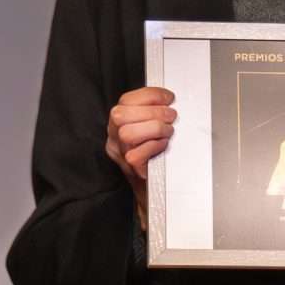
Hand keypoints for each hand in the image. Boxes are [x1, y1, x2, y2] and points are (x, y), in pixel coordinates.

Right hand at [106, 87, 176, 224]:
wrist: (154, 189)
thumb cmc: (155, 155)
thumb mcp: (151, 129)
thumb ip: (153, 113)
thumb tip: (170, 101)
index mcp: (118, 123)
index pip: (125, 100)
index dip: (149, 95)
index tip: (168, 97)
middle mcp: (114, 137)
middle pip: (120, 115)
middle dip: (152, 111)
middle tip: (171, 116)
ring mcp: (119, 153)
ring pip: (127, 133)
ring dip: (154, 128)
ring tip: (168, 132)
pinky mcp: (130, 168)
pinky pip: (136, 154)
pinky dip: (154, 146)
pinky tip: (163, 146)